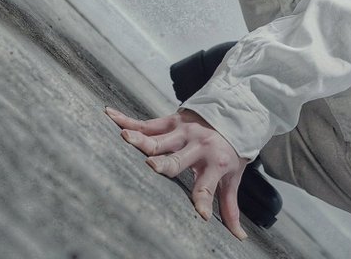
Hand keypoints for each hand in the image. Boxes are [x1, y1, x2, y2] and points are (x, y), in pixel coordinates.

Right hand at [105, 107, 248, 240]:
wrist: (235, 114)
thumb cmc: (231, 151)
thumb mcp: (233, 177)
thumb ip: (230, 207)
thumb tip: (239, 236)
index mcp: (215, 164)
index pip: (207, 187)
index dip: (203, 202)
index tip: (201, 216)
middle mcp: (198, 147)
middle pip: (178, 160)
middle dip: (164, 164)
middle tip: (151, 166)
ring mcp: (184, 132)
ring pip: (158, 139)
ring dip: (141, 139)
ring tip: (124, 139)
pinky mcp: (172, 120)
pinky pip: (147, 123)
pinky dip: (128, 121)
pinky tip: (111, 117)